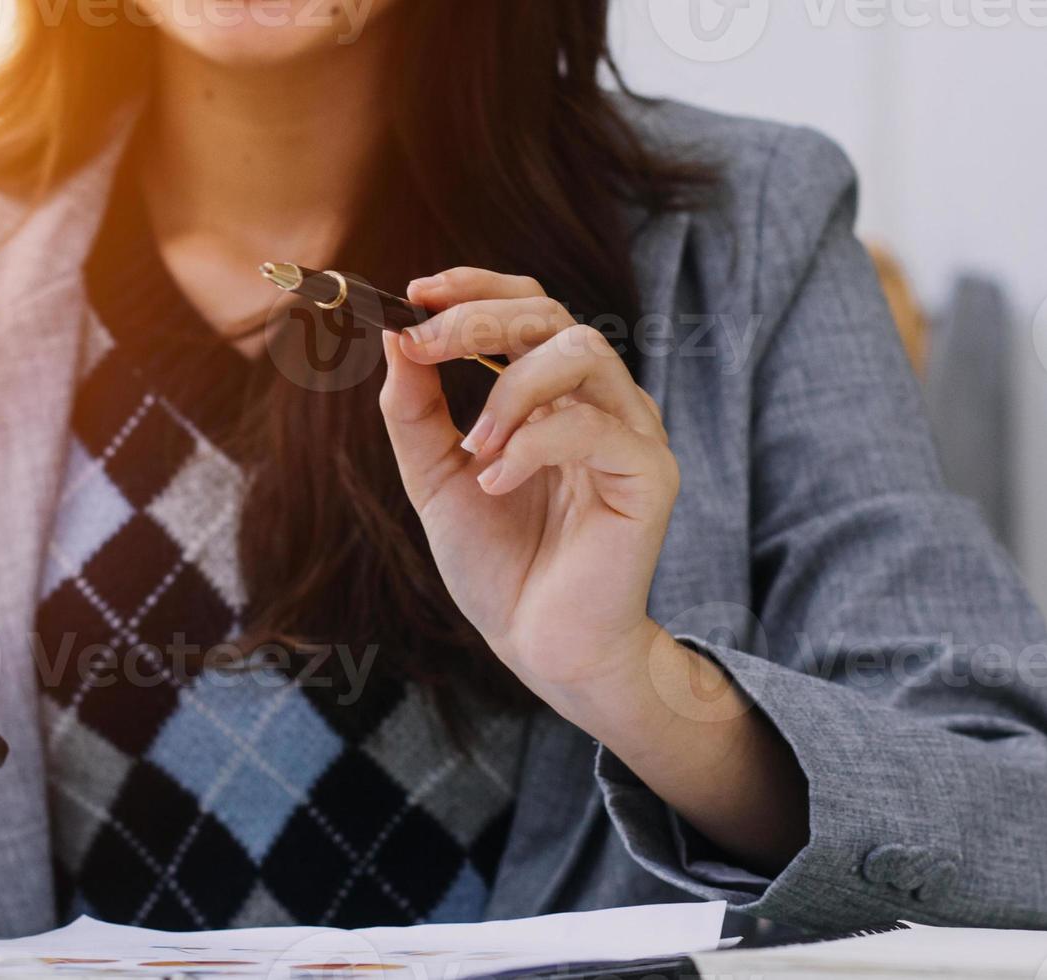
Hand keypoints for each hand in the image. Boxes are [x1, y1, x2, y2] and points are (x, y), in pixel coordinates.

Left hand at [380, 267, 680, 696]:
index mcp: (552, 392)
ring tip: (473, 446)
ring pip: (582, 352)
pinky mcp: (650, 475)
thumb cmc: (497, 559)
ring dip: (510, 388)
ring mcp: (631, 433)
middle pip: (553, 315)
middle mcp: (598, 400)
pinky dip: (531, 445)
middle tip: (422, 345)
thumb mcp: (433, 477)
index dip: (477, 286)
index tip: (416, 293)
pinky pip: (593, 427)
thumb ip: (414, 410)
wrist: (538, 641)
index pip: (530, 305)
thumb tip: (395, 339)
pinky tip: (495, 483)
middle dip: (478, 320)